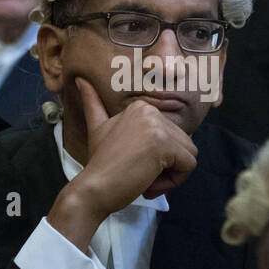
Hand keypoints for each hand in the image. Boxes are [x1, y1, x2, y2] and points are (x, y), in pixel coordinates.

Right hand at [48, 78, 197, 250]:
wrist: (92, 188)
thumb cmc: (99, 165)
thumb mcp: (98, 129)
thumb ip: (93, 104)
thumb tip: (80, 79)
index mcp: (141, 107)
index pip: (171, 136)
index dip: (158, 157)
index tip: (134, 165)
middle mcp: (150, 112)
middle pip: (183, 144)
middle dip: (166, 167)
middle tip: (138, 175)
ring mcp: (157, 127)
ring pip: (188, 155)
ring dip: (170, 175)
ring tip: (143, 179)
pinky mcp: (164, 145)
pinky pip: (189, 166)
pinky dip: (173, 182)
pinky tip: (148, 183)